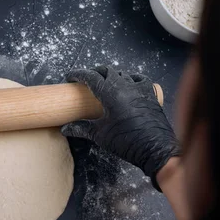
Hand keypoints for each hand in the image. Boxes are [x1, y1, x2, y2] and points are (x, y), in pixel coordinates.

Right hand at [62, 67, 180, 187]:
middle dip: (95, 72)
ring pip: (123, 73)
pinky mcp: (150, 94)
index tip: (70, 78)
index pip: (91, 77)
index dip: (78, 75)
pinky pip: (139, 79)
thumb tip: (65, 129)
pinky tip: (128, 83)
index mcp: (111, 93)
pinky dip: (131, 78)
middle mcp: (125, 86)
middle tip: (86, 80)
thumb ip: (81, 128)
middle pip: (107, 71)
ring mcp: (139, 88)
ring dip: (112, 75)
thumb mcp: (100, 135)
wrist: (155, 149)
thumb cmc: (126, 141)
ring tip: (105, 83)